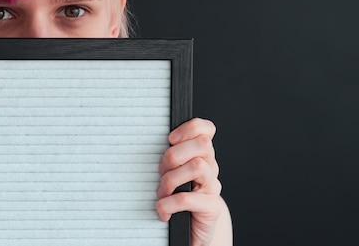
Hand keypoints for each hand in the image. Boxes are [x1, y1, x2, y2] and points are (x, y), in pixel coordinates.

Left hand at [156, 118, 226, 245]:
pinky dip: (169, 203)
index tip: (170, 138)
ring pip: (197, 166)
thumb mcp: (173, 171)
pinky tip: (163, 211)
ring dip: (172, 179)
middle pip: (202, 144)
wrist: (194, 230)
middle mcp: (210, 168)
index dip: (190, 128)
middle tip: (161, 170)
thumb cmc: (177, 196)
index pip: (205, 129)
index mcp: (201, 155)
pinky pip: (187, 198)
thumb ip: (170, 155)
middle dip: (175, 154)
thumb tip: (145, 138)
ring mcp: (213, 187)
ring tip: (162, 192)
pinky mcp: (211, 208)